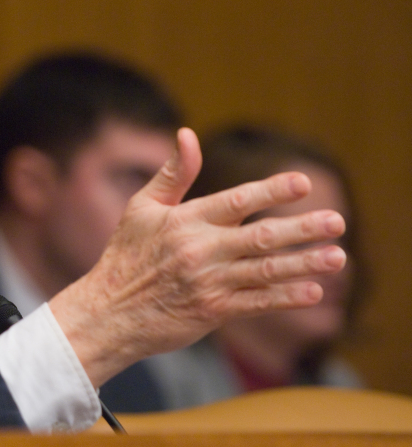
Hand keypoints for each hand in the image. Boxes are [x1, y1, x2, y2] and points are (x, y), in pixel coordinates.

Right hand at [48, 128, 346, 387]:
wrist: (109, 312)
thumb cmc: (126, 255)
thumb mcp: (142, 208)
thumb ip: (172, 173)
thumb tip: (187, 133)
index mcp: (186, 220)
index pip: (235, 200)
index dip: (271, 191)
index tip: (303, 182)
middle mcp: (200, 250)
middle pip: (260, 237)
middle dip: (302, 229)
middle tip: (337, 221)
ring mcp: (208, 282)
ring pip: (265, 271)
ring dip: (304, 264)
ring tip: (337, 256)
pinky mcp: (212, 311)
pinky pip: (256, 303)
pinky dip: (285, 298)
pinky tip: (313, 292)